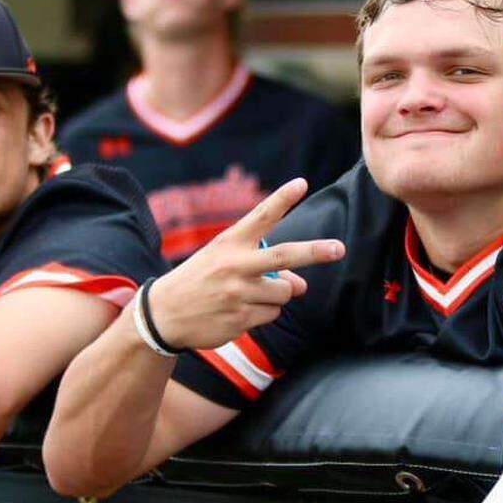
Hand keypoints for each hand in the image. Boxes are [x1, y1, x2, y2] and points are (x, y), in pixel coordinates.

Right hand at [147, 178, 343, 350]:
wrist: (164, 314)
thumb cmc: (200, 280)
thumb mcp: (222, 261)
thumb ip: (264, 265)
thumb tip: (302, 285)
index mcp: (229, 243)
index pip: (260, 217)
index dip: (282, 199)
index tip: (301, 183)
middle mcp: (235, 266)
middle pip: (285, 256)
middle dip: (315, 252)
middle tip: (339, 248)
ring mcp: (238, 293)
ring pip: (284, 292)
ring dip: (277, 294)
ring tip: (249, 294)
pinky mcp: (240, 318)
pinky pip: (272, 314)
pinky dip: (264, 312)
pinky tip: (238, 310)